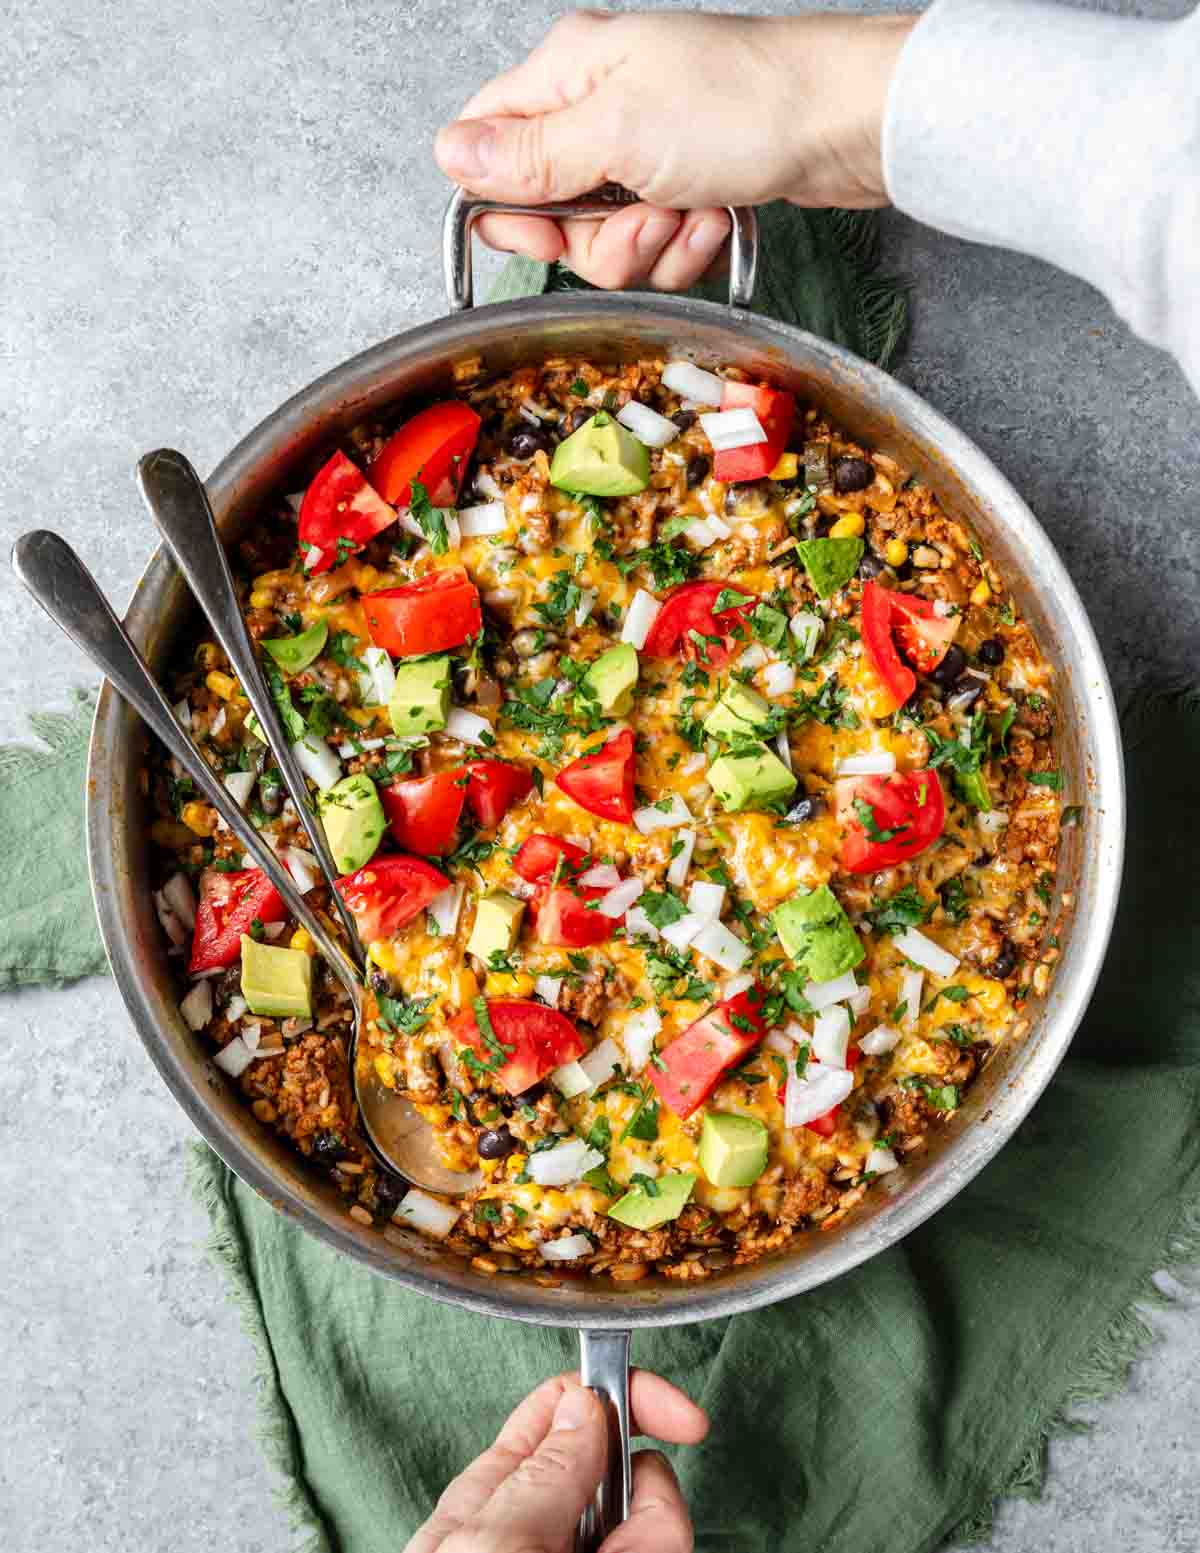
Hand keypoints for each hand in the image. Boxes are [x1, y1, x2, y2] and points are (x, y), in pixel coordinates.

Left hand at [405, 1368, 708, 1552]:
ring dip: (653, 1541)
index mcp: (499, 1490)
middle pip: (635, 1473)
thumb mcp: (489, 1541)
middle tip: (616, 1548)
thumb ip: (543, 1471)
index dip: (633, 1395)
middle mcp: (547, 1523)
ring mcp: (582, 1549)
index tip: (687, 1420)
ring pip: (656, 1524)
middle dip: (650, 1502)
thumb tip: (588, 1401)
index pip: (573, 1405)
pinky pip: (659, 1551)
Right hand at [434, 9, 916, 291]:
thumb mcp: (616, 131)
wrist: (849, 122)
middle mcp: (601, 106)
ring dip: (652, 246)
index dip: (504, 204)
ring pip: (608, 240)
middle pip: (550, 211)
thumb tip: (451, 157)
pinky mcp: (688, 183)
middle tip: (643, 218)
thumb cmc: (744, 105)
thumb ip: (529, 155)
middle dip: (598, 239)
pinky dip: (688, 247)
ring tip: (694, 211)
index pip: (488, 145)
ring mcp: (647, 148)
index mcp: (569, 72)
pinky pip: (659, 244)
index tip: (544, 229)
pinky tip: (718, 218)